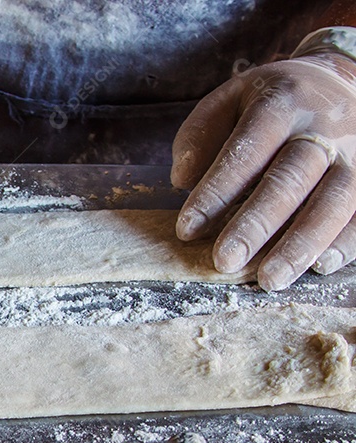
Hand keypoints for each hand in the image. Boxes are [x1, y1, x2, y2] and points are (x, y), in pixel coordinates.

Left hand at [171, 52, 355, 289]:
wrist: (346, 83)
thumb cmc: (275, 102)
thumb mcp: (231, 100)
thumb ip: (200, 135)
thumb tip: (182, 180)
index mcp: (282, 103)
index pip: (246, 151)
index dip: (215, 192)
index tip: (187, 229)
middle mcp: (326, 127)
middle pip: (291, 179)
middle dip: (256, 225)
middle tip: (224, 261)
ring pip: (335, 200)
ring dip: (301, 244)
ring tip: (269, 280)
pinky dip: (346, 242)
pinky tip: (320, 267)